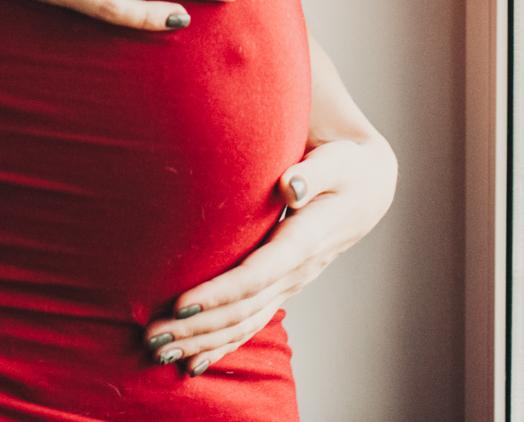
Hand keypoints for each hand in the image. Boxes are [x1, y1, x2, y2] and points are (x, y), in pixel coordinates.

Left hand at [143, 133, 399, 374]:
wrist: (370, 188)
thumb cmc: (347, 167)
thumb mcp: (338, 163)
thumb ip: (313, 173)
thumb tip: (291, 186)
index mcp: (306, 240)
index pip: (258, 275)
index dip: (220, 292)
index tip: (182, 304)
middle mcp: (297, 270)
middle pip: (243, 309)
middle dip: (198, 326)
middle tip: (154, 336)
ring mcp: (290, 284)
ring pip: (244, 322)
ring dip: (202, 340)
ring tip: (159, 350)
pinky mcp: (283, 287)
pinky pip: (251, 323)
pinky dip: (222, 345)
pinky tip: (193, 361)